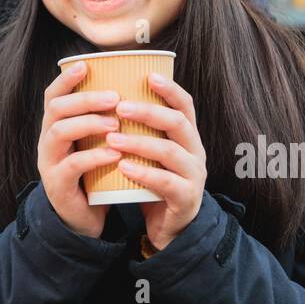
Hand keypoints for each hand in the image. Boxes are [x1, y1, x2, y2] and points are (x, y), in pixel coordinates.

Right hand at [38, 62, 123, 237]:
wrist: (84, 218)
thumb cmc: (95, 173)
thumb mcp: (95, 143)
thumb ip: (102, 120)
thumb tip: (129, 87)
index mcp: (55, 126)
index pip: (53, 96)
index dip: (66, 79)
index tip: (85, 65)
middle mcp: (47, 141)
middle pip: (56, 109)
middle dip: (85, 99)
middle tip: (114, 97)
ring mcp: (49, 163)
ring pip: (59, 133)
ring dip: (89, 123)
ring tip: (116, 124)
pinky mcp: (58, 186)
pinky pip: (72, 166)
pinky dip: (94, 157)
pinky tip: (114, 154)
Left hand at [109, 72, 205, 250]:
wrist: (170, 228)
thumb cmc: (155, 183)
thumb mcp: (151, 154)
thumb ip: (140, 130)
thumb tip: (109, 98)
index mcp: (187, 137)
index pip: (185, 105)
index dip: (170, 89)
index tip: (148, 75)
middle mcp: (195, 152)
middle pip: (177, 123)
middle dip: (148, 112)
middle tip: (120, 107)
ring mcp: (194, 176)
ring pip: (170, 152)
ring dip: (139, 142)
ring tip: (112, 138)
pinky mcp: (186, 199)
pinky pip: (166, 183)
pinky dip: (144, 173)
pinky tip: (123, 167)